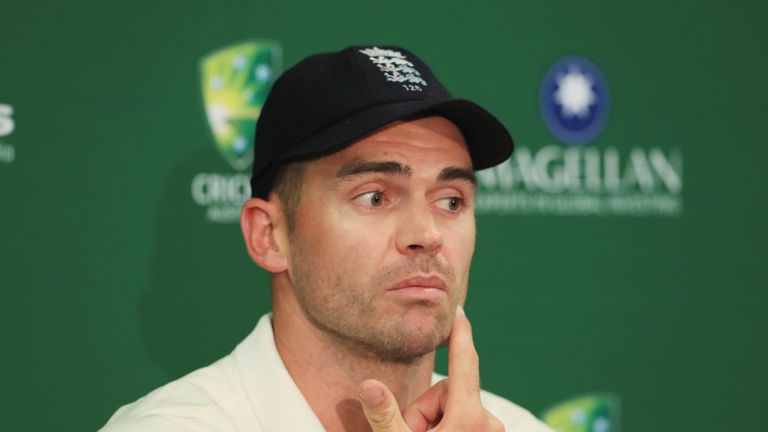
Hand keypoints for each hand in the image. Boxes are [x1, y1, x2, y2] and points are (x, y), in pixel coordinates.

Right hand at [357, 306, 504, 431]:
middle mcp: (488, 423)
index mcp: (469, 418)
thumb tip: (368, 386)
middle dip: (424, 409)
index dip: (460, 333)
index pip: (464, 362)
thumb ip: (385, 414)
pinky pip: (463, 420)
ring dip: (432, 421)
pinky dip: (446, 428)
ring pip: (452, 406)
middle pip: (447, 390)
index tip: (460, 311)